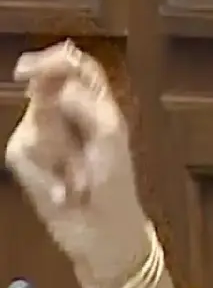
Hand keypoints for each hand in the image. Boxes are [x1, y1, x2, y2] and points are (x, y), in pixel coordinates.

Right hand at [5, 41, 151, 287]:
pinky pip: (23, 158)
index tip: (31, 67)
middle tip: (63, 142)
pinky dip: (45, 177)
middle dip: (50, 113)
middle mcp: (68, 114)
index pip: (76, 67)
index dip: (56, 60)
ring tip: (77, 176)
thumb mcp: (110, 136)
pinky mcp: (29, 164)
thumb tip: (60, 89)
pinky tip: (64, 192)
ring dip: (55, 155)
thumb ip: (87, 105)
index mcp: (96, 102)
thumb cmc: (115, 180)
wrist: (101, 228)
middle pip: (43, 91)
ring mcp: (46, 138)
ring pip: (31, 127)